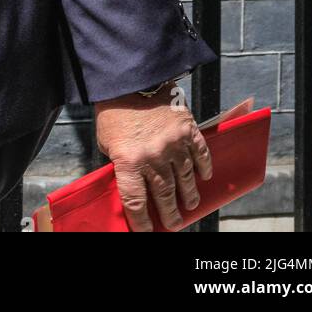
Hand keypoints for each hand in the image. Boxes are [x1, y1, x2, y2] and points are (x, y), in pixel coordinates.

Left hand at [93, 83, 212, 231]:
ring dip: (188, 195)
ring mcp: (173, 145)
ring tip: (189, 205)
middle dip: (169, 214)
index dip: (142, 221)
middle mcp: (153, 156)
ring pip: (185, 179)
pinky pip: (200, 156)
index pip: (136, 201)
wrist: (129, 80)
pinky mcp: (187, 131)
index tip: (147, 231)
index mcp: (128, 160)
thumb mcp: (106, 142)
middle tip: (174, 225)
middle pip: (164, 195)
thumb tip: (132, 185)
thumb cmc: (114, 112)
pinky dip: (204, 169)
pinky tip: (203, 178)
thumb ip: (120, 164)